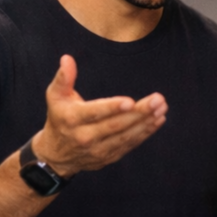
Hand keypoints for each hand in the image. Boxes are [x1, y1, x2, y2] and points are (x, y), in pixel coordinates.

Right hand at [32, 55, 166, 176]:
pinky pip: (129, 145)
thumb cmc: (59, 118)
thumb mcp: (55, 97)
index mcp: (72, 119)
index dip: (112, 108)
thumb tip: (67, 59)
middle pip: (115, 125)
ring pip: (125, 136)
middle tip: (158, 100)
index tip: (130, 101)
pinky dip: (145, 133)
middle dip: (139, 113)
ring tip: (162, 109)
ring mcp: (98, 150)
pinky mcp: (109, 157)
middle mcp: (85, 137)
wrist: (56, 156)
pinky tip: (157, 121)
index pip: (95, 113)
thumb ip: (63, 78)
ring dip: (146, 123)